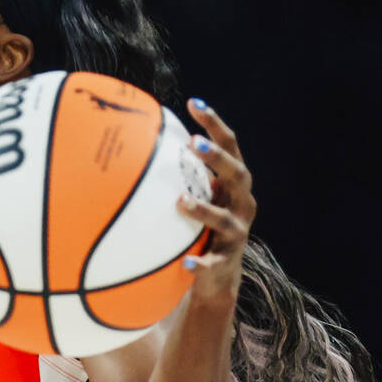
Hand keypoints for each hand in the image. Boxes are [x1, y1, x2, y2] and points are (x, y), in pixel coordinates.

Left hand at [177, 97, 256, 303]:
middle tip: (194, 143)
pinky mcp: (225, 263)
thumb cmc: (202, 229)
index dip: (215, 124)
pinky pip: (212, 263)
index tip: (194, 103)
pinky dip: (199, 262)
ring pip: (223, 219)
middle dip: (217, 158)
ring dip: (203, 208)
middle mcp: (242, 205)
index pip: (230, 147)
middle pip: (237, 175)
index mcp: (234, 186)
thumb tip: (140, 147)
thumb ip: (182, 177)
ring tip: (180, 201)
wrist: (218, 278)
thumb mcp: (197, 199)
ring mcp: (236, 234)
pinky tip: (186, 262)